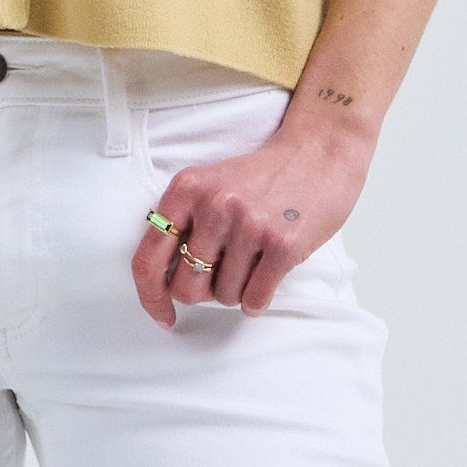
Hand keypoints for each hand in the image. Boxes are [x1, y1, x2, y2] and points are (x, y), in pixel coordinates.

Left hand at [131, 109, 369, 327]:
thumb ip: (184, 224)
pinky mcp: (283, 244)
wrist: (318, 150)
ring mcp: (249, 225)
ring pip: (224, 296)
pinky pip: (255, 299)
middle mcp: (214, 206)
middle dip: (204, 292)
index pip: (147, 260)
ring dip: (237, 291)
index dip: (150, 297)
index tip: (162, 315)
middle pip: (186, 288)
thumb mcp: (210, 185)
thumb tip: (166, 283)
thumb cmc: (264, 176)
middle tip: (223, 274)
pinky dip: (258, 300)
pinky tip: (266, 277)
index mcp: (186, 190)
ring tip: (253, 261)